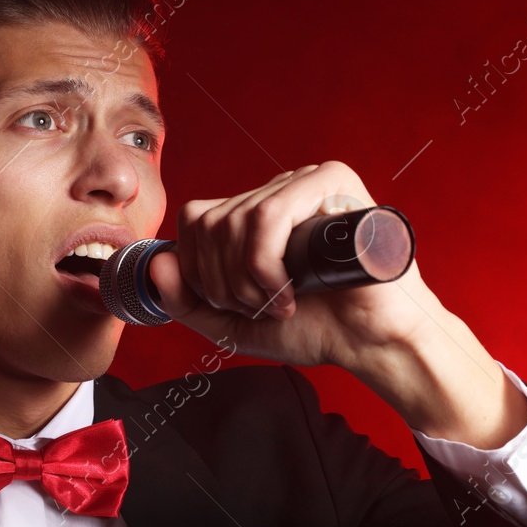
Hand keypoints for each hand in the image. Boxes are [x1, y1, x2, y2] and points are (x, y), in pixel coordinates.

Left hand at [150, 160, 526, 446]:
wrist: (371, 343)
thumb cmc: (315, 328)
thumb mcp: (232, 322)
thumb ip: (186, 300)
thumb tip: (156, 262)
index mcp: (256, 212)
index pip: (196, 218)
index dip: (199, 269)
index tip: (232, 304)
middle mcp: (278, 191)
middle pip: (209, 222)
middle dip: (223, 282)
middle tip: (260, 308)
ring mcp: (304, 183)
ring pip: (235, 221)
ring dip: (247, 281)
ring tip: (279, 304)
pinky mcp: (331, 183)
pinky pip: (268, 217)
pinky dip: (266, 266)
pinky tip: (291, 292)